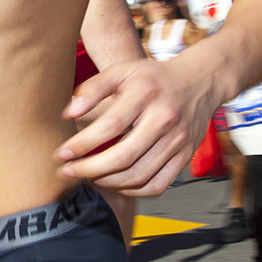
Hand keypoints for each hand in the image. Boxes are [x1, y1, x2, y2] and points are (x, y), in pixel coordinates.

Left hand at [56, 57, 218, 196]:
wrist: (200, 81)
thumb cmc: (153, 78)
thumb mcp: (122, 71)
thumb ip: (93, 88)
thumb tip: (68, 113)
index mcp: (146, 94)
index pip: (110, 126)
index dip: (82, 144)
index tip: (62, 153)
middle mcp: (164, 119)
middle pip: (124, 156)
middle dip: (89, 169)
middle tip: (68, 171)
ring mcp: (178, 140)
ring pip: (139, 175)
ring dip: (107, 182)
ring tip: (87, 177)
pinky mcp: (185, 156)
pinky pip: (157, 185)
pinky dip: (133, 190)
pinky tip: (115, 183)